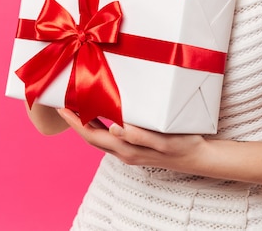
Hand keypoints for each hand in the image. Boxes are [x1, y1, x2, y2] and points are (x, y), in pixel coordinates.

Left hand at [58, 108, 207, 173]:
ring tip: (78, 105)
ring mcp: (129, 152)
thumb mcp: (163, 139)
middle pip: (91, 137)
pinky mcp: (135, 149)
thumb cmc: (183, 145)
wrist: (199, 158)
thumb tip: (114, 128)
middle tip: (64, 102)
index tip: (61, 108)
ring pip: (100, 137)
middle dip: (75, 121)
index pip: (92, 135)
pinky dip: (99, 125)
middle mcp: (124, 153)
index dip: (74, 122)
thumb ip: (139, 135)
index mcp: (127, 150)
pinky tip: (101, 114)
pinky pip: (110, 137)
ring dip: (86, 123)